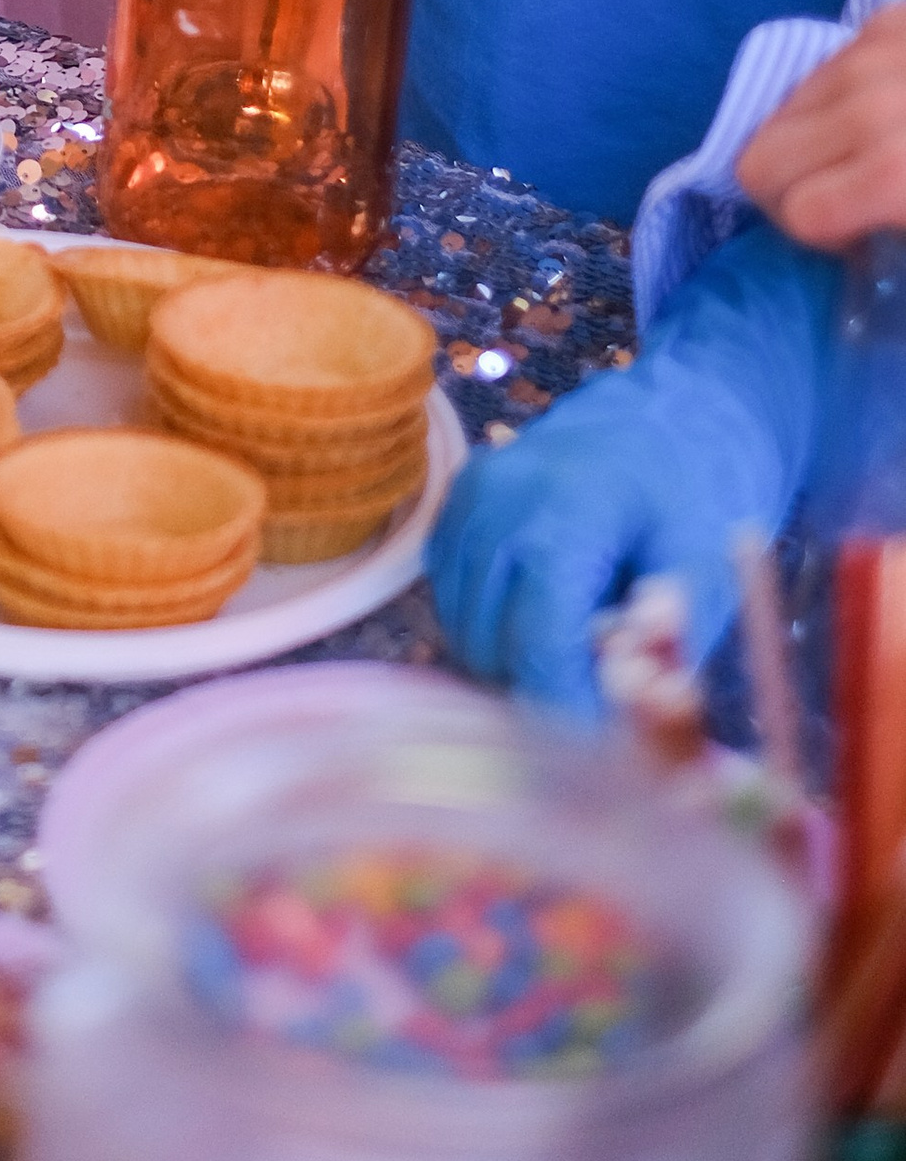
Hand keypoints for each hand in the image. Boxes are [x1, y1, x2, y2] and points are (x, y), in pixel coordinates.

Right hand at [430, 219, 821, 713]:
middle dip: (541, 688)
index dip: (566, 711)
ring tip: (579, 651)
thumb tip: (624, 718)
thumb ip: (663, 646)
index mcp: (567, 512)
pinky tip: (545, 616)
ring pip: (461, 625)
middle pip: (489, 642)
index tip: (605, 753)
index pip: (537, 643)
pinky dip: (491, 623)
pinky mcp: (456, 500)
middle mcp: (499, 500)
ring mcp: (469, 495)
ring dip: (511, 660)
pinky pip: (453, 592)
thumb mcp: (706, 568)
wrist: (675, 407)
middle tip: (602, 701)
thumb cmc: (701, 490)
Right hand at [738, 0, 905, 247]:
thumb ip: (883, 239)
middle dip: (791, 192)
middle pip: (758, 163)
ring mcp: (871, 52)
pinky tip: (887, 107)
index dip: (820, 238)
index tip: (855, 240)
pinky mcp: (885, 19)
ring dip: (813, 140)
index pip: (794, 215)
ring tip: (868, 150)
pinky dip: (840, 96)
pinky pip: (822, 69)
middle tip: (844, 203)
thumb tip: (847, 248)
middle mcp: (868, 105)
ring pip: (782, 110)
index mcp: (890, 172)